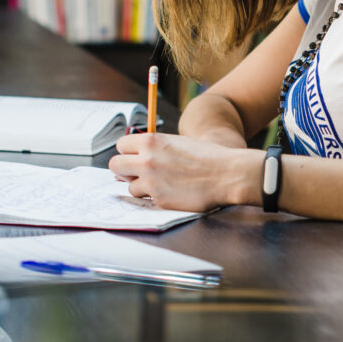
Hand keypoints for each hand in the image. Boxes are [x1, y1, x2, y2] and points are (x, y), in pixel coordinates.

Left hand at [109, 132, 256, 212]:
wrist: (227, 174)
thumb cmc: (206, 158)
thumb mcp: (177, 143)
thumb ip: (155, 149)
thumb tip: (134, 160)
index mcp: (151, 141)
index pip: (121, 145)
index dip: (128, 153)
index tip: (134, 158)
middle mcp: (147, 159)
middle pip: (115, 165)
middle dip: (124, 170)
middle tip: (136, 174)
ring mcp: (151, 180)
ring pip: (129, 185)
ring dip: (141, 186)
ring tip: (160, 185)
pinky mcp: (159, 199)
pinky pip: (146, 200)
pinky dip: (154, 198)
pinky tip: (170, 192)